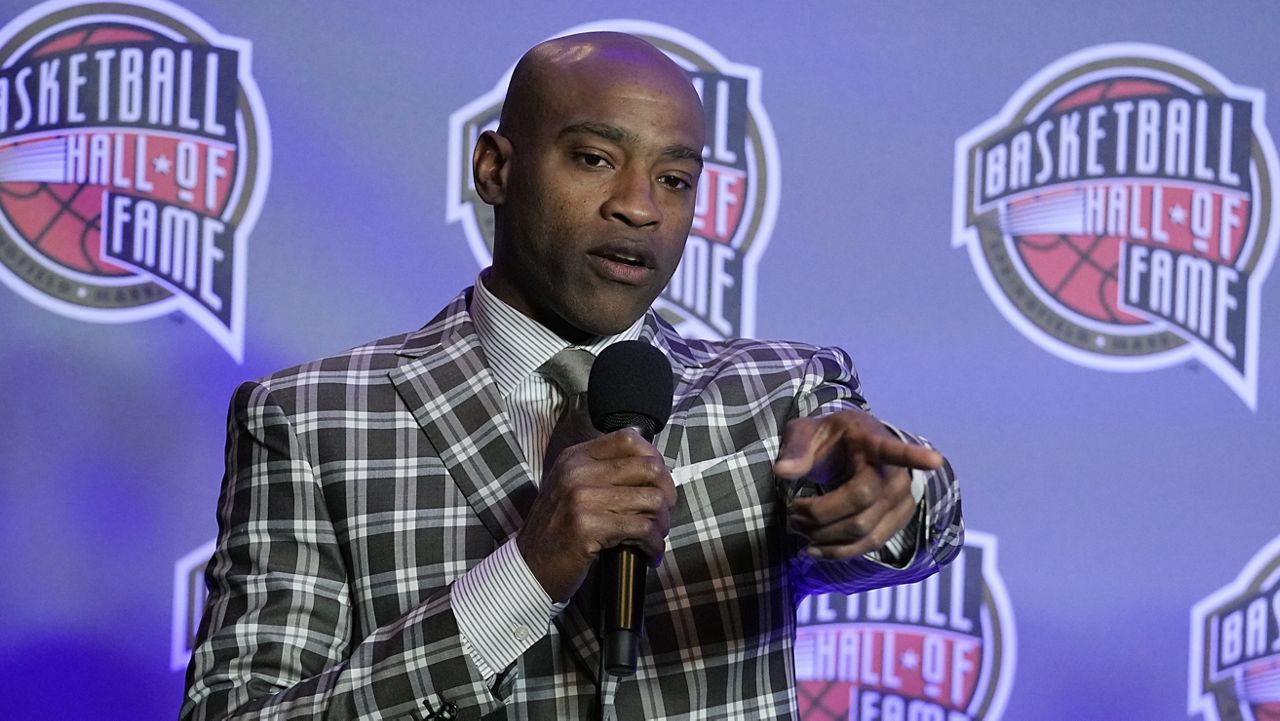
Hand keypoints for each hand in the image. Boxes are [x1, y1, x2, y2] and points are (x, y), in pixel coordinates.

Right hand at [517, 429, 676, 601]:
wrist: (529, 566)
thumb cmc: (557, 531)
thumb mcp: (571, 487)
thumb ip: (603, 472)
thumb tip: (653, 469)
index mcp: (575, 457)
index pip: (629, 439)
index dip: (655, 459)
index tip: (660, 483)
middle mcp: (577, 471)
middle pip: (648, 468)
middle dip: (666, 494)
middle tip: (663, 515)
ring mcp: (581, 497)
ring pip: (651, 500)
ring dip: (662, 524)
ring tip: (656, 537)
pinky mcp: (588, 526)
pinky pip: (642, 529)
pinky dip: (654, 544)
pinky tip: (650, 553)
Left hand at [774, 410, 942, 559]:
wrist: (849, 449)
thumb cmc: (828, 439)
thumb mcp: (805, 433)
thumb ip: (795, 450)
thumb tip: (783, 472)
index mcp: (871, 440)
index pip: (894, 450)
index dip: (914, 456)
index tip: (934, 460)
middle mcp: (894, 470)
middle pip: (861, 500)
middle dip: (820, 513)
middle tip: (792, 512)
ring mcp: (901, 497)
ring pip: (866, 530)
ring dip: (826, 537)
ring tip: (798, 528)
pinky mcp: (899, 519)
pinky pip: (871, 543)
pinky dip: (840, 551)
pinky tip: (816, 549)